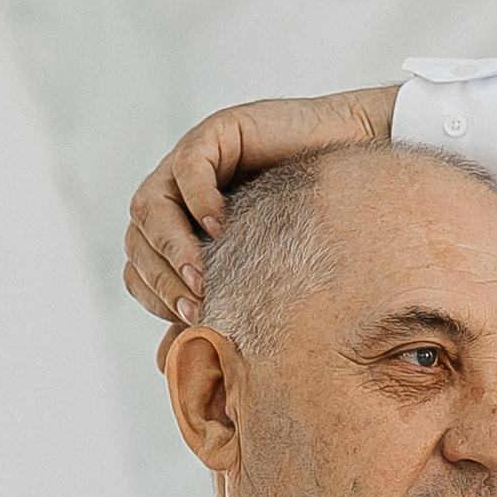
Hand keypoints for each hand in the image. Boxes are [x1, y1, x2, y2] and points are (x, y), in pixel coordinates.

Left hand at [123, 85, 400, 360]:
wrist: (359, 177)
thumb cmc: (311, 231)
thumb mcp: (255, 280)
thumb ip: (210, 312)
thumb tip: (163, 364)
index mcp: (176, 232)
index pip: (139, 269)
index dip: (156, 297)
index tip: (192, 321)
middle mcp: (176, 197)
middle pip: (137, 240)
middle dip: (163, 279)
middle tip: (197, 306)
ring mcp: (191, 162)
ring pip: (148, 205)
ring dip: (171, 245)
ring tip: (203, 274)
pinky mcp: (218, 133)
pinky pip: (189, 163)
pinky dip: (196, 196)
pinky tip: (219, 223)